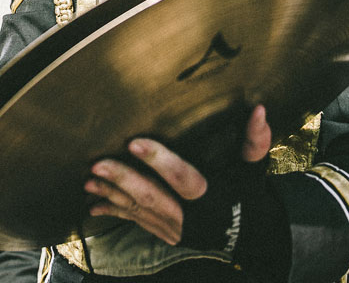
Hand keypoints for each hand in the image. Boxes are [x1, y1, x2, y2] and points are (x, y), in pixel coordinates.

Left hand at [84, 105, 271, 245]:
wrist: (250, 239)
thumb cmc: (247, 197)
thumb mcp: (252, 172)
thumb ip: (253, 143)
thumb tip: (259, 110)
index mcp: (210, 197)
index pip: (182, 178)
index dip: (159, 160)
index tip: (134, 142)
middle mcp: (190, 217)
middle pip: (152, 197)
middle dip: (123, 180)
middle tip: (97, 164)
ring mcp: (175, 229)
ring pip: (139, 211)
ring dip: (112, 195)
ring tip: (89, 180)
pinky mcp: (165, 234)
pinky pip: (136, 223)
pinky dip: (114, 212)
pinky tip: (92, 205)